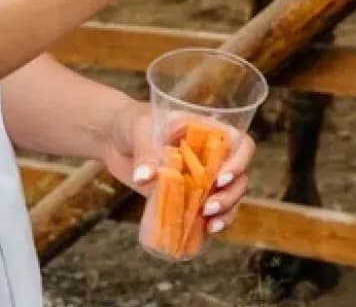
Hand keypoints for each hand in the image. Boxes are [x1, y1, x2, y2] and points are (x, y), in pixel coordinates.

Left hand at [108, 103, 256, 237]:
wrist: (115, 141)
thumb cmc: (133, 123)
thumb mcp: (140, 130)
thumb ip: (145, 151)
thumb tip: (144, 178)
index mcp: (210, 132)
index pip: (241, 144)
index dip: (239, 162)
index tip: (220, 178)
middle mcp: (213, 156)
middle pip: (239, 177)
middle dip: (230, 195)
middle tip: (209, 208)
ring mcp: (202, 179)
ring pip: (229, 197)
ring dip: (226, 212)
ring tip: (210, 224)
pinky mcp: (188, 198)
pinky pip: (208, 214)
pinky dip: (211, 224)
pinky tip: (205, 233)